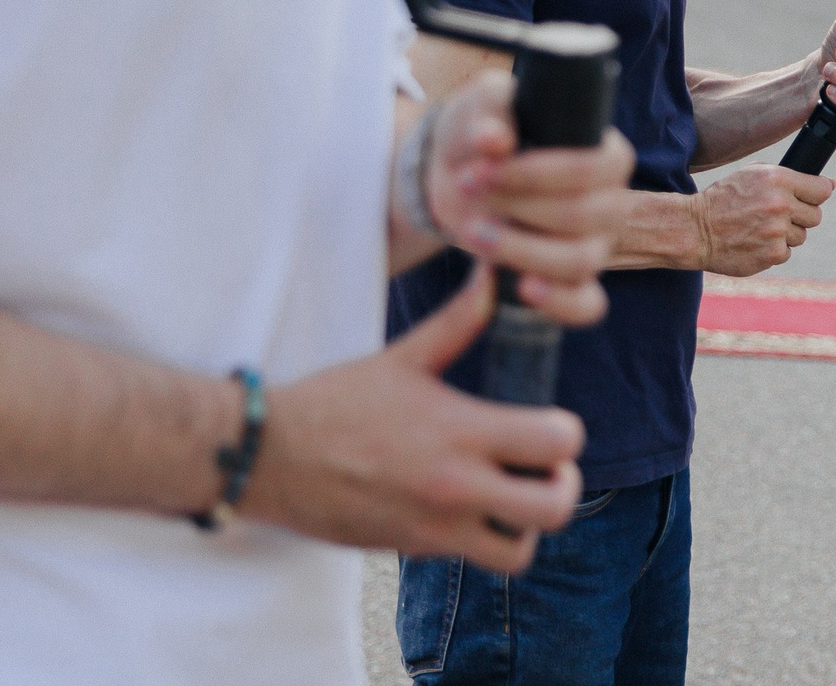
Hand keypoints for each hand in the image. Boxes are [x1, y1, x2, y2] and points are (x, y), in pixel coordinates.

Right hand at [244, 265, 583, 576]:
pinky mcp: (414, 549)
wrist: (269, 457)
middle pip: (553, 507)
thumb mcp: (402, 357)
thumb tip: (494, 274)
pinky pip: (474, 560)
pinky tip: (476, 511)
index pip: (555, 443)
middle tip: (547, 468)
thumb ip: (458, 321)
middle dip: (562, 487)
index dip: (565, 434)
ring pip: (519, 550)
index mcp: (459, 429)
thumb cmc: (335, 402)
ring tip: (515, 496)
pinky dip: (487, 542)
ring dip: (528, 525)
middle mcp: (455, 485)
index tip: (550, 425)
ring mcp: (436, 525)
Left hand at [424, 70, 634, 326]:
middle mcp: (609, 200)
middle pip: (585, 216)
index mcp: (604, 152)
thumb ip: (490, 114)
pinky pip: (585, 305)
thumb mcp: (483, 106)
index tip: (484, 166)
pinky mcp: (571, 280)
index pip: (598, 167)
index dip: (540, 172)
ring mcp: (593, 244)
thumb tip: (493, 140)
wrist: (461, 171)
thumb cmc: (485, 129)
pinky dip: (559, 304)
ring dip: (522, 250)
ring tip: (474, 231)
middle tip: (467, 187)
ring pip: (580, 261)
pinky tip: (522, 289)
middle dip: (518, 206)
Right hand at [694, 166, 830, 276]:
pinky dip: (773, 249)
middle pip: (815, 215)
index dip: (817, 193)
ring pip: (801, 235)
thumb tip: (828, 185)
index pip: (822, 189)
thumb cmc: (723, 198)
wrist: (695, 230)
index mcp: (778, 179)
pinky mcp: (772, 255)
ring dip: (785, 234)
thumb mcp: (752, 174)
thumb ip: (788, 176)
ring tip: (759, 228)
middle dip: (800, 215)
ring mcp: (777, 232)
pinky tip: (753, 241)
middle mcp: (781, 204)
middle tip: (776, 214)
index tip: (811, 196)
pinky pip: (786, 252)